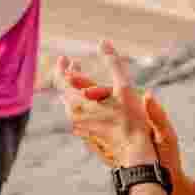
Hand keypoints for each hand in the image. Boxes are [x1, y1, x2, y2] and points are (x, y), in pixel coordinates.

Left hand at [57, 43, 161, 169]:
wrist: (133, 152)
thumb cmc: (130, 119)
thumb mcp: (124, 88)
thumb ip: (113, 63)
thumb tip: (103, 42)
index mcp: (78, 101)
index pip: (61, 80)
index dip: (62, 67)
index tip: (66, 58)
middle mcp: (74, 114)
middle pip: (63, 91)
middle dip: (68, 75)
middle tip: (74, 63)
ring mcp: (80, 125)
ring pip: (69, 103)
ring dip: (74, 88)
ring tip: (81, 79)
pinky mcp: (87, 133)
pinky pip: (76, 113)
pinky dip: (80, 101)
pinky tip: (89, 100)